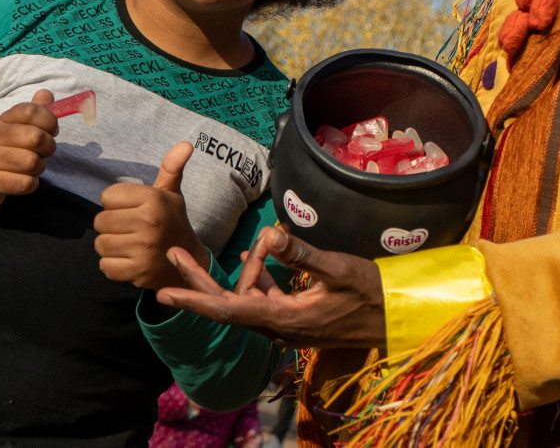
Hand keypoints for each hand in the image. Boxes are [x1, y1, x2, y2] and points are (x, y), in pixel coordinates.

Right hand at [0, 89, 58, 212]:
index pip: (31, 111)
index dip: (50, 120)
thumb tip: (47, 93)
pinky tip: (23, 181)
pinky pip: (26, 183)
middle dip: (49, 147)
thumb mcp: (14, 128)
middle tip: (43, 153)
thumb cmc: (1, 151)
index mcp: (3, 120)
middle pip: (36, 137)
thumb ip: (33, 112)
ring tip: (30, 168)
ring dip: (39, 168)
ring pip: (32, 162)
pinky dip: (31, 184)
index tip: (51, 130)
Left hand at [94, 142, 209, 290]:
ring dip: (111, 246)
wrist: (188, 261)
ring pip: (100, 244)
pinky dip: (113, 265)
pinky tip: (130, 260)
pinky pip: (105, 266)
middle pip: (101, 221)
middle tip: (131, 229)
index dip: (117, 204)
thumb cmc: (172, 221)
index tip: (134, 210)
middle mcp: (149, 223)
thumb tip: (186, 144)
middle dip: (112, 226)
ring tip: (129, 244)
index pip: (107, 196)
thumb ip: (171, 167)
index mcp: (154, 199)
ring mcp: (144, 249)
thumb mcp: (171, 194)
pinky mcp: (138, 272)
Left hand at [156, 226, 385, 349]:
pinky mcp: (295, 320)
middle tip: (171, 254)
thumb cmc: (371, 293)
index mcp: (283, 318)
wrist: (394, 318)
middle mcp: (278, 327)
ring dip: (234, 275)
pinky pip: (265, 300)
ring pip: (247, 300)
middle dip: (197, 281)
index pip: (228, 310)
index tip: (164, 292)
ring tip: (225, 249)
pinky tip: (257, 256)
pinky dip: (257, 279)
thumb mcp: (338, 268)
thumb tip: (268, 232)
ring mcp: (286, 326)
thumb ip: (302, 253)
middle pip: (227, 304)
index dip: (195, 300)